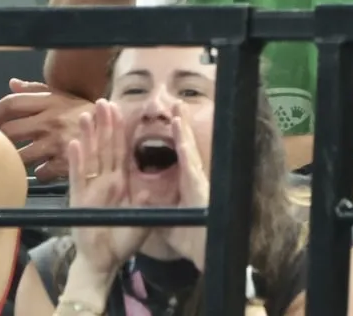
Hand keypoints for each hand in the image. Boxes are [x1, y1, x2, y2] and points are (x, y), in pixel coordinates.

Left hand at [0, 79, 93, 181]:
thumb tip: (12, 84)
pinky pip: (39, 173)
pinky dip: (40, 173)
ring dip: (17, 159)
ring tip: (23, 159)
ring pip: (20, 156)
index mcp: (51, 102)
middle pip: (9, 130)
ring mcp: (57, 143)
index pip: (11, 104)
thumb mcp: (67, 97)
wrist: (120, 132)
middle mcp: (51, 121)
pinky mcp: (64, 163)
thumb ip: (38, 91)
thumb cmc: (89, 114)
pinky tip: (47, 168)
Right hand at [68, 100, 150, 275]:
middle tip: (102, 101)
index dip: (121, 131)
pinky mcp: (79, 200)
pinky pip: (78, 177)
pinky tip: (74, 144)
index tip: (120, 109)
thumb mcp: (142, 219)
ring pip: (90, 157)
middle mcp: (106, 181)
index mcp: (121, 182)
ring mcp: (91, 189)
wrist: (103, 262)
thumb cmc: (123, 241)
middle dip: (104, 124)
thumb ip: (146, 203)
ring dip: (88, 136)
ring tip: (86, 115)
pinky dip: (76, 160)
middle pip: (105, 148)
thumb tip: (152, 189)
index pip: (122, 151)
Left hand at [162, 103, 208, 270]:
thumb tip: (146, 201)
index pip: (176, 155)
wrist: (205, 249)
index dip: (173, 137)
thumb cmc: (189, 237)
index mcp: (184, 182)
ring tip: (178, 107)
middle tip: (176, 103)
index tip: (169, 119)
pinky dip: (183, 142)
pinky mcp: (198, 183)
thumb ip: (158, 206)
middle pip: (183, 145)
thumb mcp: (168, 217)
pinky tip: (179, 127)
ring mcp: (196, 178)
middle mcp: (192, 176)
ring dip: (182, 126)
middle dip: (180, 124)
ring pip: (187, 146)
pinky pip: (188, 158)